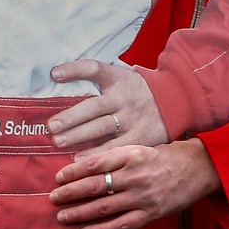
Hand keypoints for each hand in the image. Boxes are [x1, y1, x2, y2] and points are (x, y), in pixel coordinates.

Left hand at [47, 60, 167, 152]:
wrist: (176, 101)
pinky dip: (95, 154)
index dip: (74, 70)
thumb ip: (97, 79)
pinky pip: (114, 147)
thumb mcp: (122, 77)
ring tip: (58, 142)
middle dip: (71, 117)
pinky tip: (78, 159)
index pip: (94, 69)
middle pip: (93, 107)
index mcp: (118, 79)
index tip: (54, 74)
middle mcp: (124, 98)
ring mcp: (132, 118)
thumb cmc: (137, 90)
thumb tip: (58, 78)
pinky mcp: (139, 137)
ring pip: (101, 128)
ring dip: (78, 136)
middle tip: (52, 126)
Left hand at [50, 140, 220, 228]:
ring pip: (104, 207)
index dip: (73, 171)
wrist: (197, 169)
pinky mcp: (151, 214)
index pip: (94, 163)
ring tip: (63, 215)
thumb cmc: (164, 156)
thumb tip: (84, 166)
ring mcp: (143, 196)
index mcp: (130, 154)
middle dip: (70, 193)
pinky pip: (121, 224)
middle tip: (53, 197)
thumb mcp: (138, 148)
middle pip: (95, 186)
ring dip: (80, 212)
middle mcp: (135, 175)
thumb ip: (114, 157)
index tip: (58, 177)